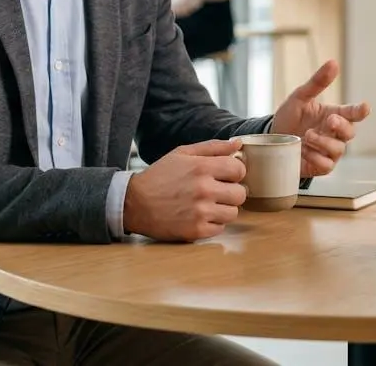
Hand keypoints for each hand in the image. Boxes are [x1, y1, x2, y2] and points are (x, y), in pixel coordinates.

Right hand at [123, 139, 246, 241]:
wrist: (134, 203)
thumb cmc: (159, 176)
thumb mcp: (182, 154)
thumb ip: (213, 147)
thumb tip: (238, 143)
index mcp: (202, 167)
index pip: (239, 170)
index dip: (235, 172)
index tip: (225, 175)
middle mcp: (204, 190)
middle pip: (240, 194)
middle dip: (231, 192)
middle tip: (218, 192)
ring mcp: (200, 212)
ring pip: (233, 213)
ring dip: (223, 209)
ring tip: (208, 204)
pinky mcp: (196, 231)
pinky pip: (220, 229)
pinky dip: (212, 224)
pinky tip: (199, 216)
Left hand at [270, 61, 370, 177]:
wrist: (271, 141)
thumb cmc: (289, 118)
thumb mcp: (299, 97)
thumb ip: (317, 82)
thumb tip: (333, 62)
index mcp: (333, 115)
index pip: (353, 113)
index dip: (360, 111)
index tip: (365, 107)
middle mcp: (335, 134)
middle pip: (350, 132)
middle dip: (341, 126)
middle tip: (329, 121)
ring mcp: (329, 151)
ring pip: (339, 149)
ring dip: (324, 142)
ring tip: (307, 136)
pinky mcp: (321, 166)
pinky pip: (327, 165)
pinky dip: (316, 158)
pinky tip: (304, 151)